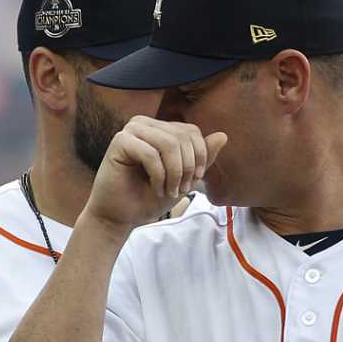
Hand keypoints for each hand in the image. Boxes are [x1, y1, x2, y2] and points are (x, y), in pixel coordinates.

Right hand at [82, 116, 226, 231]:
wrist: (121, 217)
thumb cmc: (149, 197)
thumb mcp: (184, 177)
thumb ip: (202, 158)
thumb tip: (223, 135)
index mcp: (159, 128)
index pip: (191, 132)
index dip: (199, 157)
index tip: (193, 182)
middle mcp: (144, 125)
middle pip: (182, 137)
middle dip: (187, 168)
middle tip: (180, 190)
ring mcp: (130, 131)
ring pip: (168, 144)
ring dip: (174, 173)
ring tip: (169, 191)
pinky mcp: (119, 142)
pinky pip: (150, 154)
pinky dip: (159, 175)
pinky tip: (156, 189)